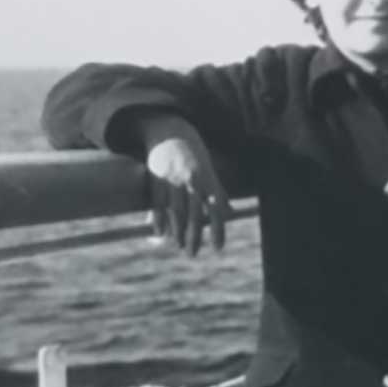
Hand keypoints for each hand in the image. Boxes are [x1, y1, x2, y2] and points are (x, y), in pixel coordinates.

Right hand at [140, 116, 230, 255]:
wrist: (171, 132)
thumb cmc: (194, 156)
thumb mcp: (210, 172)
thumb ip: (219, 193)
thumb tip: (231, 213)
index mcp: (208, 181)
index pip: (216, 209)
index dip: (218, 229)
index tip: (218, 248)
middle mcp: (192, 181)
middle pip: (194, 213)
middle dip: (194, 236)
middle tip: (193, 254)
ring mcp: (173, 179)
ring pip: (175, 209)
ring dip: (176, 231)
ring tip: (178, 246)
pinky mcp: (156, 177)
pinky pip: (157, 202)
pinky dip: (158, 218)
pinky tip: (159, 233)